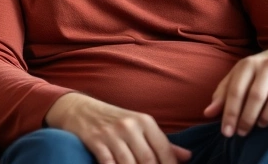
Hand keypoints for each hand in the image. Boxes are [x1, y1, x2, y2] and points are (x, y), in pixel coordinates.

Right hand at [45, 93, 190, 163]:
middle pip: (148, 160)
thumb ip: (162, 142)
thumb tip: (187, 157)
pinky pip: (109, 163)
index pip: (164, 151)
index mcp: (145, 121)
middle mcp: (130, 125)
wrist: (80, 108)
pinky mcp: (95, 140)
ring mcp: (111, 133)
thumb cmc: (114, 120)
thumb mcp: (139, 125)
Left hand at [204, 42, 267, 137]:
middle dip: (247, 117)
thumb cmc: (261, 71)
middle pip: (255, 95)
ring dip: (267, 114)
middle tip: (242, 133)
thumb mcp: (240, 76)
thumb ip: (224, 93)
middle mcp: (267, 65)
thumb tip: (208, 113)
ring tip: (261, 126)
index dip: (230, 113)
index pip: (236, 91)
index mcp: (247, 64)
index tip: (226, 132)